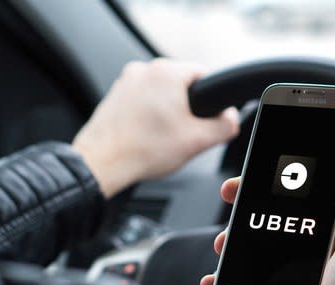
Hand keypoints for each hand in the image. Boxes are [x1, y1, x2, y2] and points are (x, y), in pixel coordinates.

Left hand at [72, 58, 239, 197]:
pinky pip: (143, 100)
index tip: (207, 117)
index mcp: (167, 73)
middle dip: (188, 107)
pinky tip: (148, 135)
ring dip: (168, 111)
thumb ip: (225, 126)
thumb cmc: (143, 150)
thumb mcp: (198, 141)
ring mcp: (126, 81)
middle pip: (182, 84)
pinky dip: (149, 115)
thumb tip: (231, 118)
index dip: (212, 98)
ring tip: (163, 136)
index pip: (204, 74)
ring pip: (162, 92)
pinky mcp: (116, 94)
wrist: (102, 163)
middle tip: (184, 132)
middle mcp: (144, 70)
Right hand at [200, 151, 334, 284]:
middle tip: (236, 197)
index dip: (296, 172)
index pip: (323, 186)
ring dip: (246, 238)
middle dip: (260, 202)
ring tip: (227, 243)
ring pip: (274, 240)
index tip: (269, 165)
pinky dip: (243, 273)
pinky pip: (266, 272)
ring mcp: (315, 265)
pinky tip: (223, 275)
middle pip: (291, 210)